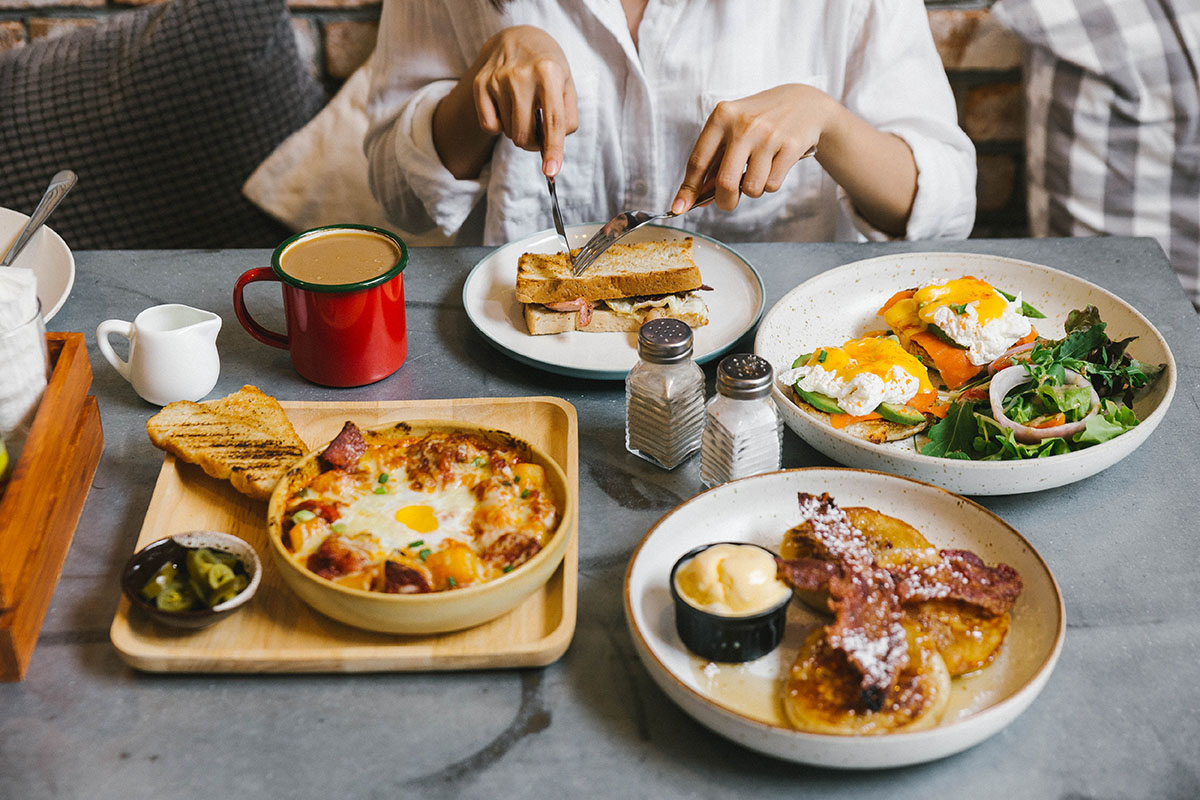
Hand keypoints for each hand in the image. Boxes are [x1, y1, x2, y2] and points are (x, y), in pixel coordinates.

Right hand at [470, 25, 577, 175]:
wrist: (518, 38)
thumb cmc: (548, 67)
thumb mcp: (567, 85)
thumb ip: (568, 117)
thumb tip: (553, 146)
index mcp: (549, 74)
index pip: (552, 121)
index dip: (553, 150)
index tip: (551, 172)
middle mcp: (521, 76)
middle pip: (524, 136)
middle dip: (532, 143)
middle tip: (537, 132)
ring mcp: (497, 79)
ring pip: (507, 132)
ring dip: (517, 130)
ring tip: (523, 108)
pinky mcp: (480, 84)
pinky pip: (489, 126)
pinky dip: (498, 125)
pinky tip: (506, 107)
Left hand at [672, 84, 832, 213]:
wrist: (804, 103)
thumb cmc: (760, 120)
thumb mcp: (732, 128)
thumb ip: (714, 159)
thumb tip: (697, 198)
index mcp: (722, 117)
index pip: (698, 161)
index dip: (688, 190)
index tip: (679, 208)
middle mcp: (743, 125)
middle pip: (724, 183)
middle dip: (724, 201)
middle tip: (728, 201)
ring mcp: (768, 135)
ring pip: (752, 189)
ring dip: (752, 190)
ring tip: (758, 171)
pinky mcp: (791, 146)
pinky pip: (772, 185)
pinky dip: (770, 184)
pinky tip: (775, 165)